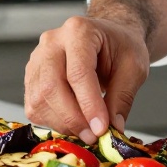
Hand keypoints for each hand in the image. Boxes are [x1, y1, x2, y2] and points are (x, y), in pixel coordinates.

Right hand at [24, 16, 150, 143]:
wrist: (108, 37)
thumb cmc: (121, 46)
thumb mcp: (134, 67)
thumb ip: (122, 97)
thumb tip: (112, 128)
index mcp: (79, 31)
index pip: (78, 72)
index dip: (89, 104)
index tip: (101, 129)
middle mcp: (52, 42)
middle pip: (52, 86)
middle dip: (73, 118)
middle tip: (93, 136)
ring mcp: (37, 59)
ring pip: (39, 100)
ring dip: (63, 123)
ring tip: (86, 130)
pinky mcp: (32, 77)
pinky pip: (34, 107)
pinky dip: (53, 121)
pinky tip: (73, 122)